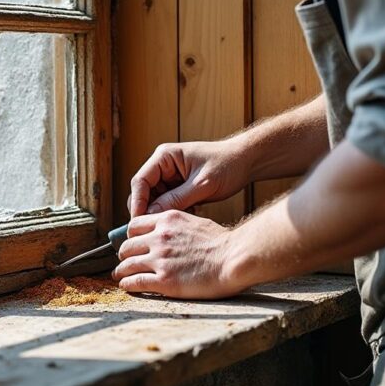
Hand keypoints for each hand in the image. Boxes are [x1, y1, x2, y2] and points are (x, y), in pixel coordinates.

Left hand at [111, 210, 250, 297]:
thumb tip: (170, 233)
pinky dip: (127, 285)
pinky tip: (126, 286)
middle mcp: (159, 238)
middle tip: (125, 262)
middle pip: (127, 246)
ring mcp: (160, 259)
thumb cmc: (222, 243)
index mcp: (167, 221)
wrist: (234, 259)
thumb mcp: (195, 223)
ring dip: (121, 271)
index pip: (134, 226)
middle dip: (124, 255)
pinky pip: (135, 282)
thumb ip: (176, 227)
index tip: (132, 245)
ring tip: (120, 276)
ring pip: (127, 265)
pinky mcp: (163, 280)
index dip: (131, 237)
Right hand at [128, 140, 249, 217]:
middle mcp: (163, 165)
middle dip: (149, 210)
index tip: (138, 223)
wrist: (246, 162)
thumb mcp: (202, 185)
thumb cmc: (227, 165)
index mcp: (164, 157)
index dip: (138, 203)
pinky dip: (175, 212)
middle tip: (157, 228)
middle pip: (144, 192)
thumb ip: (176, 199)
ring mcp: (170, 176)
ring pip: (155, 200)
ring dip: (164, 212)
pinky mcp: (178, 186)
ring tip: (182, 218)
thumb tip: (151, 214)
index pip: (140, 181)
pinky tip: (192, 213)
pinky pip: (168, 203)